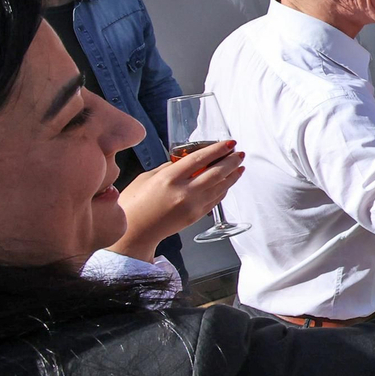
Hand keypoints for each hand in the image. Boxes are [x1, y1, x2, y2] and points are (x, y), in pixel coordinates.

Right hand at [108, 141, 243, 259]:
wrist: (135, 232)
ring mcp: (192, 206)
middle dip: (231, 161)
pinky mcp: (196, 216)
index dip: (217, 149)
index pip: (199, 159)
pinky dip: (224, 189)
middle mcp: (183, 192)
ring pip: (220, 187)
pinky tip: (227, 182)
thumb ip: (167, 167)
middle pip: (215, 173)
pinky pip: (216, 200)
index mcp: (168, 178)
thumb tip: (183, 160)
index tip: (228, 143)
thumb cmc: (134, 205)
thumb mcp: (147, 177)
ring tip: (239, 166)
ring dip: (232, 175)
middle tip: (239, 153)